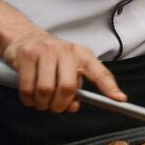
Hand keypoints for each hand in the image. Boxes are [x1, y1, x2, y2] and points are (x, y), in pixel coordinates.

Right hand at [1, 31, 126, 112]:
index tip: (120, 99)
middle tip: (55, 106)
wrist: (25, 37)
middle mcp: (66, 51)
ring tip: (41, 101)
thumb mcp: (68, 68)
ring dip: (42, 103)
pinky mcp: (27, 55)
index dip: (110, 87)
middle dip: (60, 104)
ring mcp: (46, 51)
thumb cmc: (50, 58)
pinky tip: (30, 97)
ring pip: (46, 90)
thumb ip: (75, 88)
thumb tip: (73, 106)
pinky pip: (28, 87)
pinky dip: (28, 99)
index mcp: (82, 55)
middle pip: (68, 87)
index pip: (100, 73)